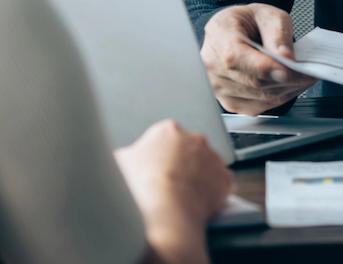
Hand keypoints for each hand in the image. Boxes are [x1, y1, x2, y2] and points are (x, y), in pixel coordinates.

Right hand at [114, 119, 232, 263]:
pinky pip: (218, 183)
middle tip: (167, 182)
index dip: (158, 156)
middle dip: (180, 163)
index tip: (155, 169)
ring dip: (196, 176)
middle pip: (187, 149)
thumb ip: (126, 154)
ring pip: (205, 165)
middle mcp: (195, 138)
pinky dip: (210, 191)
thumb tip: (123, 156)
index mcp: (168, 131)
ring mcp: (213, 157)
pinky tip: (195, 201)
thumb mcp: (117, 164)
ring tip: (179, 195)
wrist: (165, 211)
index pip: (165, 138)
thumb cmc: (140, 188)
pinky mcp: (224, 177)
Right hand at [199, 4, 316, 113]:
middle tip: (311, 72)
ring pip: (259, 96)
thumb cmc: (249, 21)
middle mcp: (212, 64)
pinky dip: (280, 97)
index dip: (264, 68)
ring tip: (304, 77)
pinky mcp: (229, 101)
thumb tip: (285, 58)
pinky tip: (291, 85)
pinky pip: (259, 106)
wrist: (236, 31)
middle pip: (252, 81)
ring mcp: (218, 86)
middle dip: (287, 79)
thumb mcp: (269, 15)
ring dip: (288, 89)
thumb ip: (278, 34)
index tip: (289, 70)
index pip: (236, 59)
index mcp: (219, 35)